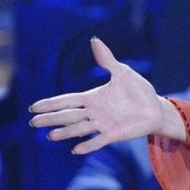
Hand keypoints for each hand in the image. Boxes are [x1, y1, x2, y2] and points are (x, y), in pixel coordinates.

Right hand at [27, 38, 185, 153]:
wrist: (156, 109)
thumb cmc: (139, 91)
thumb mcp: (123, 73)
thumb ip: (107, 60)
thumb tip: (94, 40)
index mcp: (92, 98)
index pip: (66, 100)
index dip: (50, 104)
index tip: (33, 107)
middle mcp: (94, 112)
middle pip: (67, 116)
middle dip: (51, 118)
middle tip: (33, 122)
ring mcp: (103, 124)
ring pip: (79, 129)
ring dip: (65, 132)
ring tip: (51, 135)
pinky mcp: (114, 134)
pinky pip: (98, 141)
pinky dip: (88, 145)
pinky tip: (75, 150)